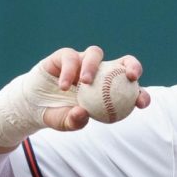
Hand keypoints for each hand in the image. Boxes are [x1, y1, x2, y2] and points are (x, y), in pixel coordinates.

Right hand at [37, 45, 151, 131]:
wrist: (35, 104)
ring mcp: (83, 62)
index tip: (141, 102)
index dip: (141, 94)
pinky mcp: (66, 56)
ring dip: (93, 66)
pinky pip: (71, 58)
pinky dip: (69, 71)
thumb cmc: (58, 115)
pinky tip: (64, 85)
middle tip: (131, 77)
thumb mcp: (66, 122)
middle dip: (133, 66)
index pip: (131, 89)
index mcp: (110, 90)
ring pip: (95, 53)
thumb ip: (75, 121)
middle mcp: (101, 72)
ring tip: (85, 83)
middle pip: (124, 62)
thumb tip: (83, 114)